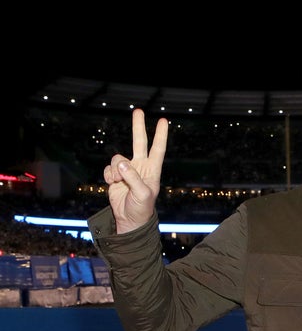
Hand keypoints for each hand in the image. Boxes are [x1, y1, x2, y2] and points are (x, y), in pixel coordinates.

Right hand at [103, 109, 167, 233]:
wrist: (129, 220)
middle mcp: (140, 167)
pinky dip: (108, 175)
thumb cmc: (141, 209)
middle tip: (138, 110)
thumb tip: (122, 163)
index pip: (157, 149)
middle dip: (138, 127)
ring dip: (115, 169)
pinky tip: (112, 184)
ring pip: (117, 158)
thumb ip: (133, 177)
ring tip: (118, 182)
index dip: (160, 135)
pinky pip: (108, 168)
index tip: (163, 121)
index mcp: (152, 171)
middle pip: (139, 142)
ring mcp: (127, 171)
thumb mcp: (142, 194)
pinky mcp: (115, 176)